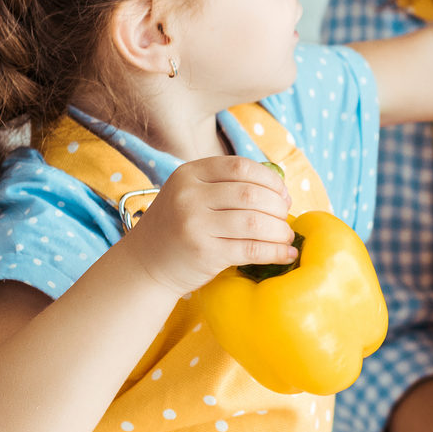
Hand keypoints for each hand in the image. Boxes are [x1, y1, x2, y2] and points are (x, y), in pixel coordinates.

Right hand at [117, 156, 296, 296]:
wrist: (145, 264)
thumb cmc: (179, 227)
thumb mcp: (191, 194)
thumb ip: (225, 185)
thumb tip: (281, 190)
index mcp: (189, 174)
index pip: (241, 167)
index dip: (270, 180)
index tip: (283, 194)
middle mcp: (189, 196)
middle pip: (251, 194)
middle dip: (278, 206)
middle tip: (285, 217)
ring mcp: (195, 224)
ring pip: (255, 221)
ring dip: (280, 230)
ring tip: (287, 235)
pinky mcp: (205, 253)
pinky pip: (251, 249)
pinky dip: (275, 251)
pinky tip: (286, 253)